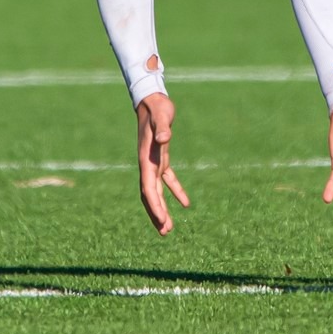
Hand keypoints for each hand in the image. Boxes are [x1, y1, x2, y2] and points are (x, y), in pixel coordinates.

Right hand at [135, 92, 190, 233]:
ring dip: (162, 209)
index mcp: (147, 159)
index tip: (162, 220)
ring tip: (168, 228)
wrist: (152, 100)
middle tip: (165, 232)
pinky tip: (185, 203)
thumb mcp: (162, 116)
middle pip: (150, 195)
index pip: (149, 188)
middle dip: (156, 214)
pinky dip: (175, 191)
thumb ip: (163, 128)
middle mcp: (148, 165)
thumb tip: (164, 139)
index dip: (155, 205)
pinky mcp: (161, 158)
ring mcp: (153, 163)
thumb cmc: (157, 108)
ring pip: (156, 191)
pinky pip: (167, 180)